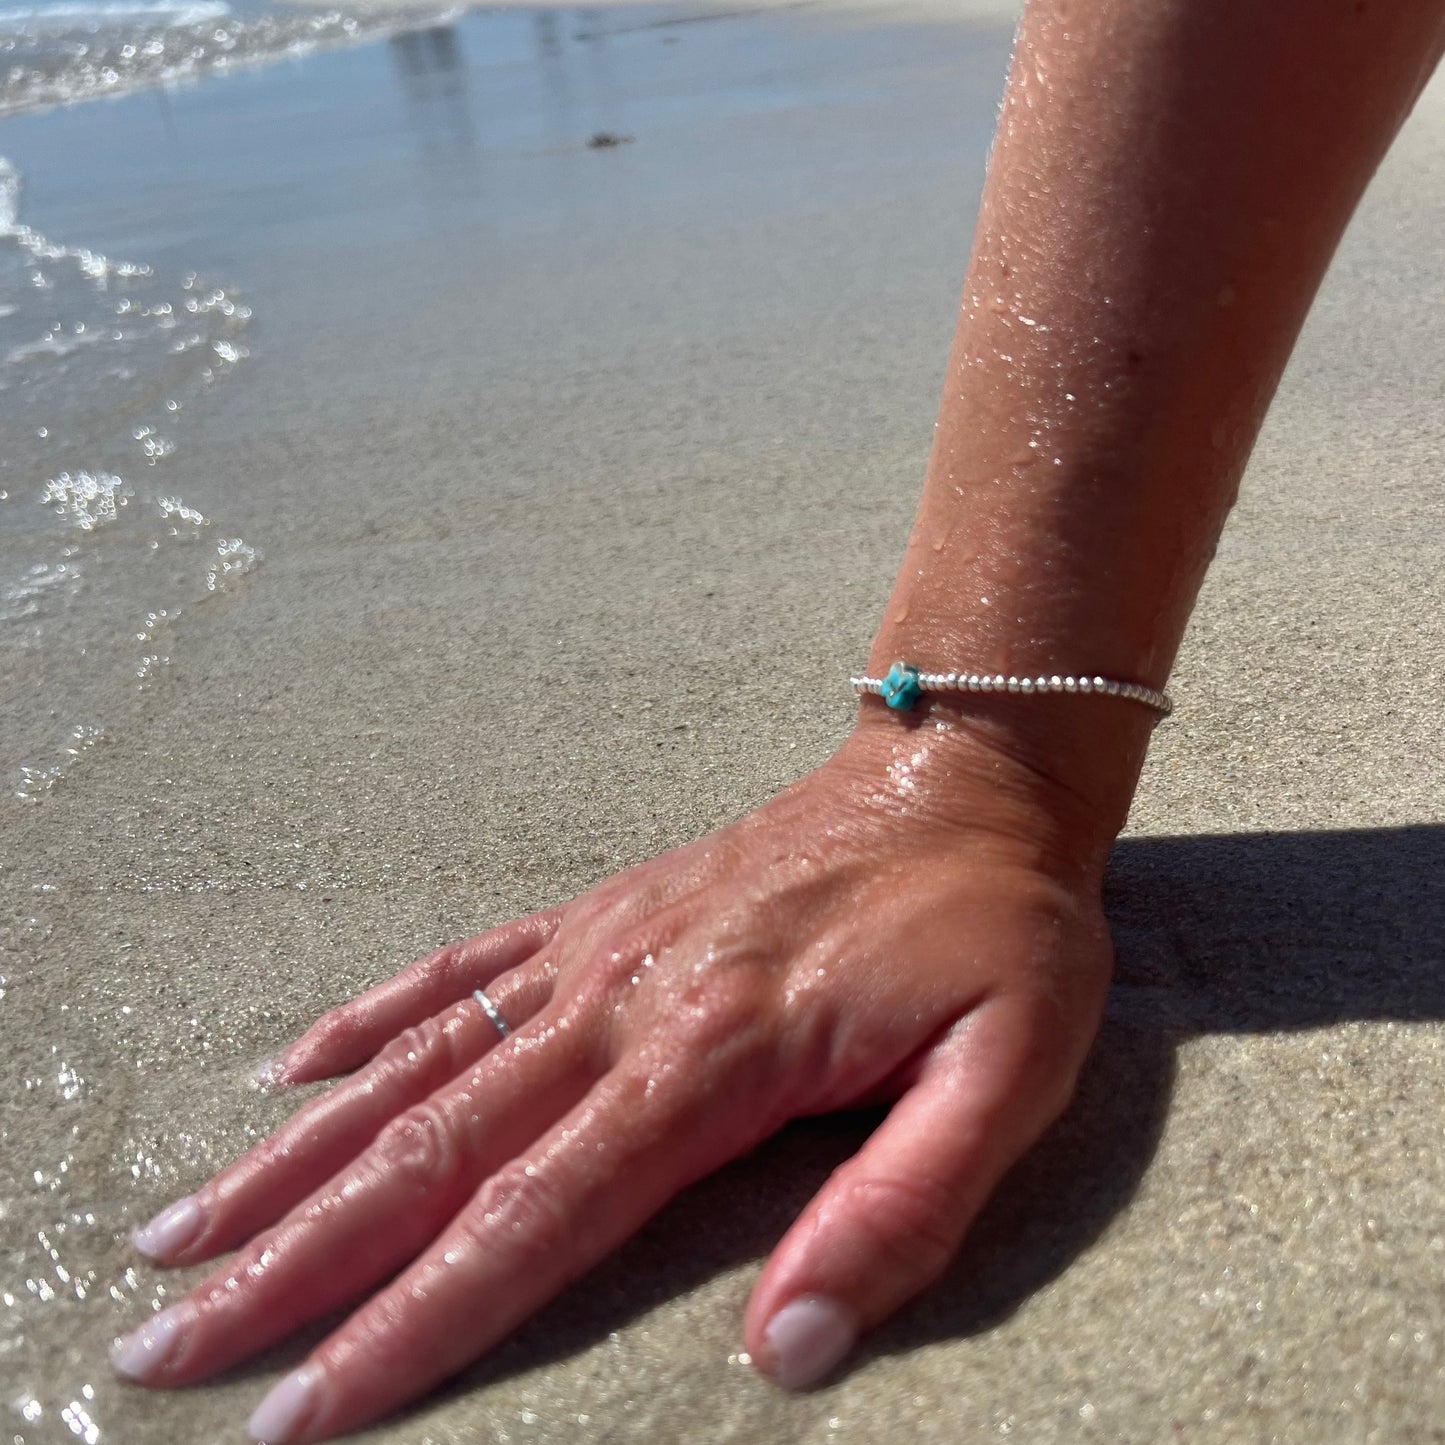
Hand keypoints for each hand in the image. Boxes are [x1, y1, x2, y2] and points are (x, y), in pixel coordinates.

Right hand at [109, 718, 1119, 1443]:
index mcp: (713, 1061)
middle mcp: (624, 1004)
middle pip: (431, 1148)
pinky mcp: (603, 914)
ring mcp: (599, 951)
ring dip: (295, 1155)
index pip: (532, 1218)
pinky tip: (292, 1066)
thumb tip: (785, 1354)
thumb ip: (899, 1209)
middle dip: (297, 1260)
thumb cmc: (994, 930)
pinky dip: (370, 1018)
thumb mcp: (1003, 1071)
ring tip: (178, 1225)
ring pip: (416, 1063)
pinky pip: (463, 969)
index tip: (304, 1412)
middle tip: (164, 1344)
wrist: (965, 777)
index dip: (413, 1326)